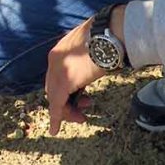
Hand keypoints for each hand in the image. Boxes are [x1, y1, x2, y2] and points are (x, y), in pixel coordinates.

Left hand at [45, 18, 102, 133]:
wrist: (109, 34)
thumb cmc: (106, 37)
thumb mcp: (91, 45)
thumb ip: (87, 54)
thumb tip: (98, 57)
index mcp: (61, 50)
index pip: (57, 75)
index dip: (66, 89)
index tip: (79, 97)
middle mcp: (55, 59)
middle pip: (54, 88)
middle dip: (67, 102)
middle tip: (83, 110)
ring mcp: (57, 71)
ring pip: (55, 97)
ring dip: (67, 111)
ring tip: (82, 117)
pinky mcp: (63, 82)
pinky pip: (57, 104)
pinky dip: (56, 117)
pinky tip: (55, 129)